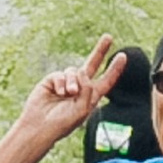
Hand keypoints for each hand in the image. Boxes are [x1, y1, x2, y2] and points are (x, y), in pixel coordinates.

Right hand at [18, 35, 117, 153]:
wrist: (40, 126)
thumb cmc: (62, 123)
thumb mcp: (82, 109)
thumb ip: (87, 90)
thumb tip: (82, 72)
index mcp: (90, 97)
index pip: (106, 81)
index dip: (114, 70)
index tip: (123, 56)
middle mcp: (79, 88)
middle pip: (92, 65)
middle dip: (100, 51)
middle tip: (108, 37)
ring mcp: (66, 84)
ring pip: (74, 71)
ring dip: (73, 82)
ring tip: (69, 93)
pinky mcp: (52, 81)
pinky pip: (60, 74)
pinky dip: (61, 82)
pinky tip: (59, 93)